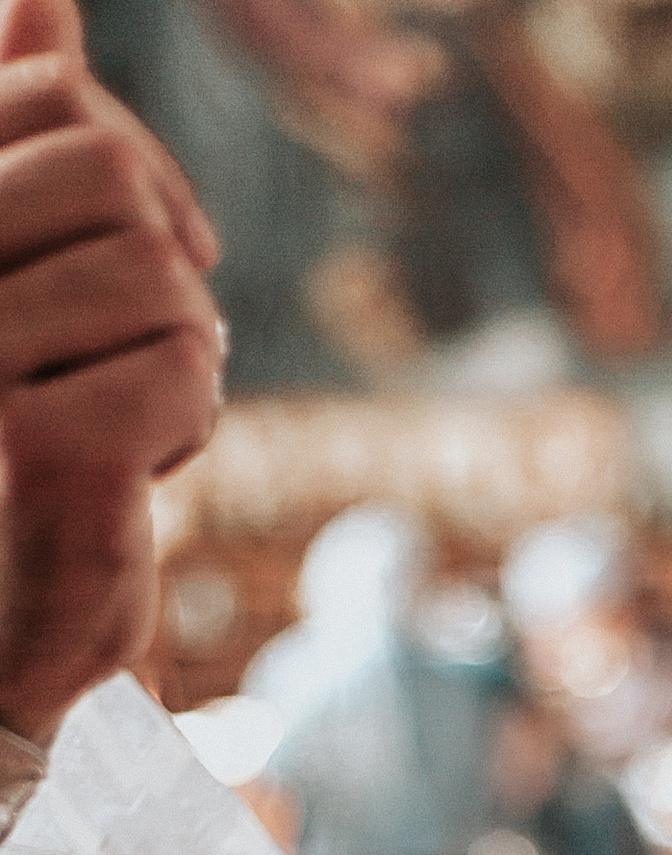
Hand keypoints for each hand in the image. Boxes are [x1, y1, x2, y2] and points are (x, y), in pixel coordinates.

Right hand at [0, 0, 223, 744]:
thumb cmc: (5, 446)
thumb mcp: (12, 272)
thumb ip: (14, 135)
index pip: (57, 99)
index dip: (135, 169)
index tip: (145, 255)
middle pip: (114, 179)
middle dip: (159, 268)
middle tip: (124, 362)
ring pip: (161, 276)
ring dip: (178, 353)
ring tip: (118, 422)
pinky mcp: (39, 449)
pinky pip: (186, 370)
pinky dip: (189, 421)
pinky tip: (134, 473)